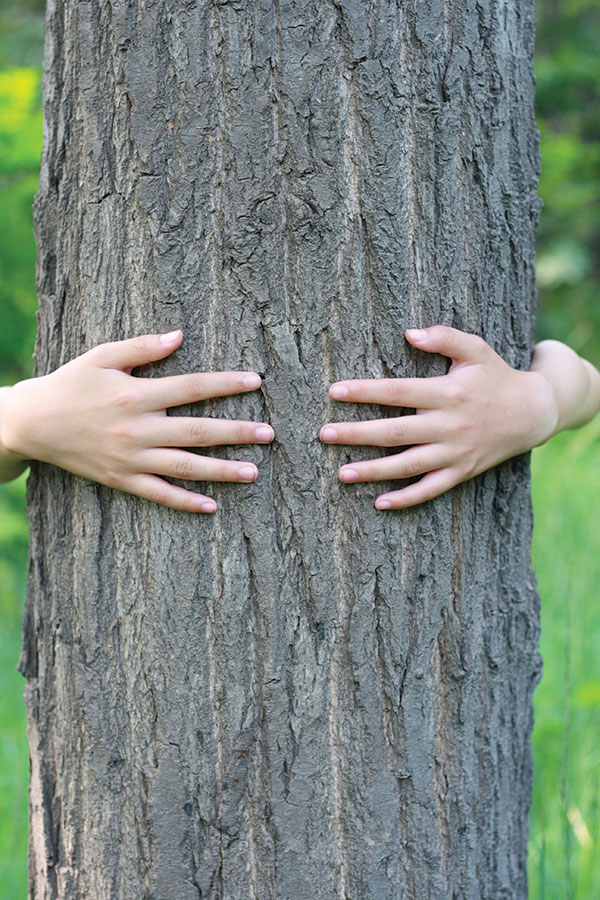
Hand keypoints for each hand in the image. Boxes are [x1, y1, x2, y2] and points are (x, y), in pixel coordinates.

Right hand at [0, 330, 273, 512]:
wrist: (32, 423)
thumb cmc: (70, 383)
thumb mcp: (102, 356)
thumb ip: (142, 347)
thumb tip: (180, 335)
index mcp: (137, 394)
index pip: (192, 387)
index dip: (226, 384)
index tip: (257, 381)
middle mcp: (138, 428)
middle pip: (198, 431)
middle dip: (237, 432)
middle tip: (270, 434)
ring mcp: (131, 458)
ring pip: (185, 467)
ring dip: (222, 470)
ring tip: (254, 472)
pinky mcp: (122, 480)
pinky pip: (159, 494)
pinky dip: (185, 502)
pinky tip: (212, 506)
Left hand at [319, 325, 557, 509]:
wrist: (533, 412)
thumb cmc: (496, 376)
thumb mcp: (476, 349)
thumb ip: (444, 337)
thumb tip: (409, 332)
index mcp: (447, 392)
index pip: (397, 392)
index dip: (365, 392)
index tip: (334, 391)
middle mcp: (449, 425)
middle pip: (395, 432)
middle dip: (357, 434)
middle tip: (324, 435)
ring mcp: (455, 452)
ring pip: (408, 466)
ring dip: (373, 471)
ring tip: (342, 473)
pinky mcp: (462, 472)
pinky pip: (431, 489)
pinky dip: (407, 499)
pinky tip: (380, 503)